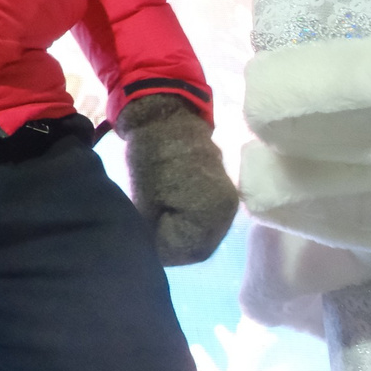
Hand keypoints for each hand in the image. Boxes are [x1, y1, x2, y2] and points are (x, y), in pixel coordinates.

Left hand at [115, 93, 238, 265]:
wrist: (167, 118)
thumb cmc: (151, 157)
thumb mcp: (144, 200)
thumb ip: (151, 231)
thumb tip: (150, 249)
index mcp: (210, 213)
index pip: (186, 251)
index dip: (162, 252)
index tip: (143, 244)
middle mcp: (226, 212)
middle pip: (198, 247)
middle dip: (172, 248)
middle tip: (148, 240)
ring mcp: (227, 203)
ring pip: (203, 236)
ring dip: (181, 238)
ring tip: (157, 229)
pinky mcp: (222, 194)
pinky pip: (207, 221)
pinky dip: (189, 225)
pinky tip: (169, 219)